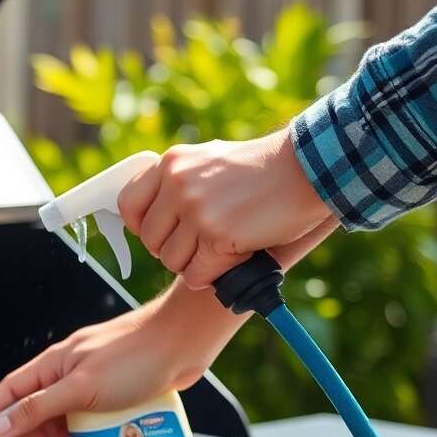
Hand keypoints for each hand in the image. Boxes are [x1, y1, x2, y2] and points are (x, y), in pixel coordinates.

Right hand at [0, 282, 245, 436]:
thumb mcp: (81, 387)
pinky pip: (85, 426)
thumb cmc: (136, 354)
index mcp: (50, 367)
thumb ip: (37, 408)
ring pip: (58, 423)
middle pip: (26, 415)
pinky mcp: (110, 399)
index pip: (4, 396)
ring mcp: (88, 389)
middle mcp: (65, 377)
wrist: (184, 344)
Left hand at [118, 130, 338, 288]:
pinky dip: (212, 276)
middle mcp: (177, 184)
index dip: (143, 227)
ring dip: (195, 264)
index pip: (128, 206)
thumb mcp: (209, 160)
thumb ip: (178, 181)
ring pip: (171, 261)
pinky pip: (195, 275)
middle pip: (150, 240)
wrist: (308, 169)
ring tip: (223, 248)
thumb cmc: (261, 170)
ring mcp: (195, 210)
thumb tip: (153, 214)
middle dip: (174, 249)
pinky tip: (232, 260)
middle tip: (202, 244)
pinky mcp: (217, 235)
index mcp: (171, 163)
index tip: (164, 232)